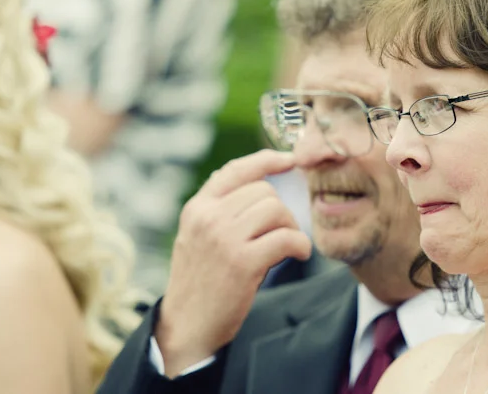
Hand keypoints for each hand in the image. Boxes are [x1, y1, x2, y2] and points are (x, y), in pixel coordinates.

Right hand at [155, 150, 312, 376]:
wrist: (187, 326)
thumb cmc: (200, 281)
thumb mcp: (198, 237)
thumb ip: (220, 210)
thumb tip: (261, 183)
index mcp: (197, 208)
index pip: (235, 170)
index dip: (266, 160)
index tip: (289, 160)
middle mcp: (208, 218)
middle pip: (264, 192)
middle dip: (281, 211)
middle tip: (282, 233)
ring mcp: (225, 239)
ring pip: (277, 210)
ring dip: (291, 227)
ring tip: (287, 246)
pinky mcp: (244, 262)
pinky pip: (287, 238)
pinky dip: (300, 245)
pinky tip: (299, 254)